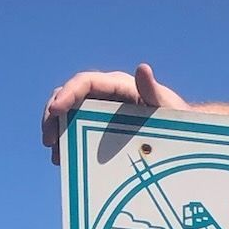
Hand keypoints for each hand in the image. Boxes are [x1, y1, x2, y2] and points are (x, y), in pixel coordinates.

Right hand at [42, 62, 187, 162]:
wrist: (181, 134)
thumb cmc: (176, 118)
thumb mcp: (167, 107)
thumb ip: (153, 91)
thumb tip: (143, 68)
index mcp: (118, 85)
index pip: (86, 82)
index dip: (68, 93)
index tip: (56, 109)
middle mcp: (104, 94)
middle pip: (69, 96)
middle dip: (54, 115)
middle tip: (48, 140)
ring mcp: (100, 109)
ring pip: (69, 113)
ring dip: (57, 131)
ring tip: (56, 155)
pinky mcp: (100, 125)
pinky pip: (77, 129)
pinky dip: (68, 142)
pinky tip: (64, 159)